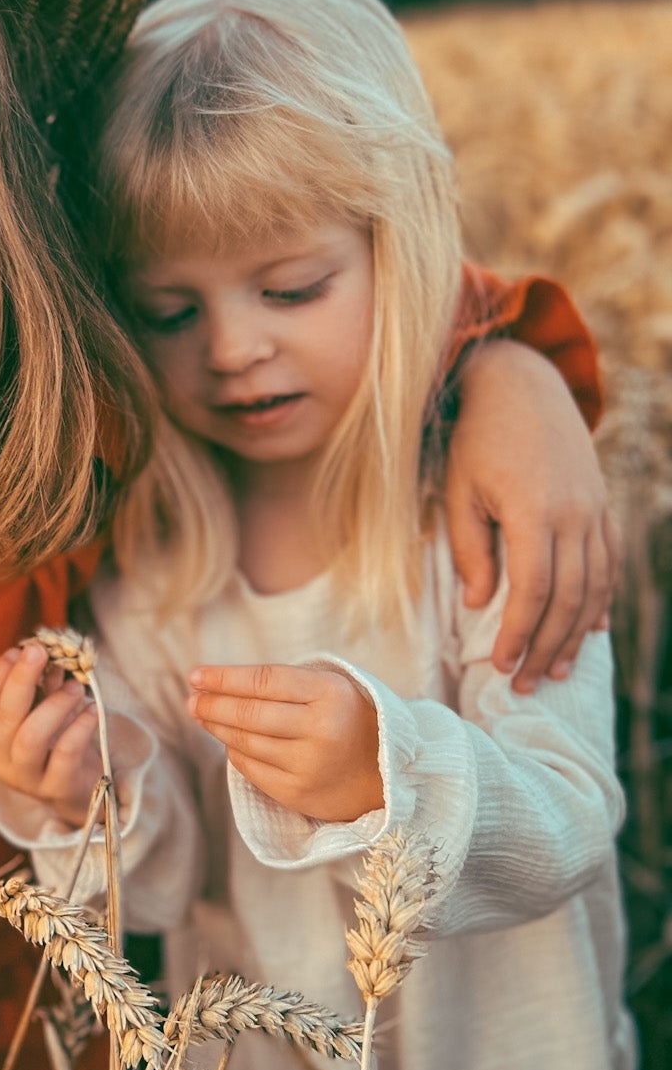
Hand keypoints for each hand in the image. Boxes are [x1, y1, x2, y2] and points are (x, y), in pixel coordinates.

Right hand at [0, 641, 104, 828]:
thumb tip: (48, 652)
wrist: (77, 791)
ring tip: (75, 686)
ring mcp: (27, 778)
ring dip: (54, 705)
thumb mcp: (42, 712)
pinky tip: (92, 710)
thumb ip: (42, 686)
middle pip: (4, 719)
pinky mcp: (56, 788)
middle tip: (39, 652)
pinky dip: (80, 727)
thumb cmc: (54, 743)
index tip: (16, 651)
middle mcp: (1, 760)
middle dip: (20, 680)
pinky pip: (65, 754)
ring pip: (31, 737)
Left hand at [187, 663, 382, 822]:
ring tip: (202, 714)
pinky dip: (234, 753)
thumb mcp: (330, 688)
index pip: (262, 681)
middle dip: (212, 703)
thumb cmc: (348, 719)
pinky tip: (226, 741)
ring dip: (216, 727)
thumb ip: (283, 683)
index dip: (223, 677)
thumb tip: (218, 683)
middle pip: (248, 713)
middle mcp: (320, 730)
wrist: (387, 773)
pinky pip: (251, 769)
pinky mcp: (299, 793)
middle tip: (192, 698)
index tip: (196, 675)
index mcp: (330, 694)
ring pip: (245, 742)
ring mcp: (309, 765)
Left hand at [447, 340, 619, 691]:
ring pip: (596, 585)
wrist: (523, 385)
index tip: (503, 666)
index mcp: (535, 511)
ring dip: (578, 632)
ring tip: (558, 669)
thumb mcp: (459, 491)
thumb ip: (470, 549)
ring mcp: (595, 509)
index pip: (533, 590)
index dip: (520, 633)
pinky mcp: (603, 504)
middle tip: (528, 684)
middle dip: (549, 645)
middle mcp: (575, 514)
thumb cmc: (477, 438)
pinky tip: (592, 629)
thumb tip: (479, 604)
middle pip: (570, 597)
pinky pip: (610, 561)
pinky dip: (602, 599)